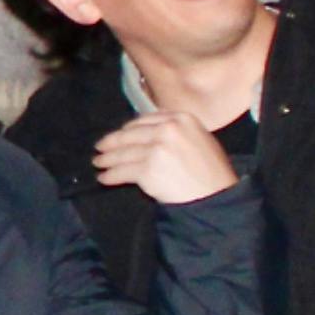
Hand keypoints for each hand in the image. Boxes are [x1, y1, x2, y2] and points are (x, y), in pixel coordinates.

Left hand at [95, 109, 237, 206]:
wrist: (216, 196)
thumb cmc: (212, 173)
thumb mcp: (200, 140)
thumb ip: (177, 131)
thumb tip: (150, 131)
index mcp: (182, 119)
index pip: (146, 120)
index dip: (129, 128)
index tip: (120, 134)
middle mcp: (168, 129)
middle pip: (131, 135)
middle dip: (113, 142)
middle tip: (100, 147)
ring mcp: (157, 148)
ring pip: (124, 153)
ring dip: (108, 159)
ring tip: (98, 163)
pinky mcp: (148, 169)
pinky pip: (123, 171)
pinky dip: (111, 175)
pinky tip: (105, 177)